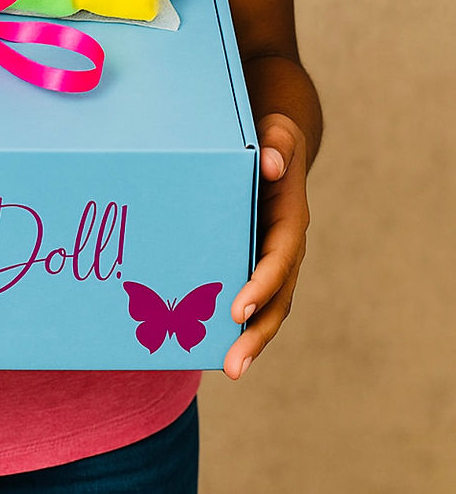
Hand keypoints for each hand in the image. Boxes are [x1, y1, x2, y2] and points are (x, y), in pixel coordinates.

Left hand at [224, 114, 309, 379]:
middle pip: (277, 298)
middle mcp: (285, 248)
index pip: (279, 259)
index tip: (239, 310)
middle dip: (257, 333)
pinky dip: (236, 323)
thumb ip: (278, 144)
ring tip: (228, 369)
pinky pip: (248, 297)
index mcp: (290, 221)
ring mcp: (270, 260)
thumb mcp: (278, 131)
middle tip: (233, 366)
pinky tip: (209, 344)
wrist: (276, 146)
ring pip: (266, 308)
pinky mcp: (252, 261)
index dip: (262, 286)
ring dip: (249, 340)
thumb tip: (271, 165)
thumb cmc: (272, 138)